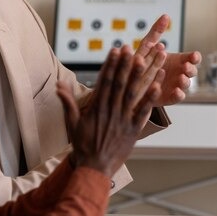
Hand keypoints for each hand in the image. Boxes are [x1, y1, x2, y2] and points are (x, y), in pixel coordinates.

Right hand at [61, 47, 160, 176]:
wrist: (94, 167)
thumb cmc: (82, 145)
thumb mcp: (72, 123)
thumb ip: (68, 102)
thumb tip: (59, 85)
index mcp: (96, 108)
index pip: (104, 81)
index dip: (110, 65)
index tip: (115, 50)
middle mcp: (110, 111)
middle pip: (119, 84)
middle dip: (124, 64)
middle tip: (130, 47)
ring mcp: (123, 120)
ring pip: (132, 94)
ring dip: (138, 76)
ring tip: (144, 59)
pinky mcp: (134, 129)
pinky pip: (143, 112)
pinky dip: (150, 99)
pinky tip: (158, 85)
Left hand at [136, 14, 199, 104]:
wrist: (129, 84)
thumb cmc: (142, 63)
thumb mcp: (147, 46)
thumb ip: (156, 32)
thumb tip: (165, 15)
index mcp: (178, 61)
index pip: (192, 58)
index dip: (195, 58)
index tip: (193, 56)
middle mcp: (179, 73)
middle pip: (192, 71)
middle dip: (191, 69)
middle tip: (185, 67)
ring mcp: (175, 85)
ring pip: (186, 84)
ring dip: (186, 81)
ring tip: (180, 78)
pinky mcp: (169, 97)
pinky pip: (178, 97)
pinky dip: (179, 95)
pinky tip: (176, 91)